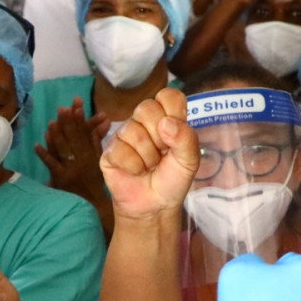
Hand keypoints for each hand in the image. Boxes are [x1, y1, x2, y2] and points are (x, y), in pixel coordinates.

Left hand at [37, 102, 109, 203]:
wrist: (92, 203)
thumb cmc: (95, 180)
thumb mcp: (99, 160)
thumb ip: (96, 141)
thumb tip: (101, 122)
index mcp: (92, 154)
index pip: (85, 134)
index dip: (80, 120)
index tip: (76, 106)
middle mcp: (82, 160)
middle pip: (74, 138)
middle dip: (68, 122)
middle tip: (61, 109)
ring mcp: (71, 169)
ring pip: (63, 149)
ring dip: (57, 135)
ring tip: (51, 122)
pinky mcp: (62, 178)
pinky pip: (52, 164)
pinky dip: (44, 154)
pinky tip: (37, 145)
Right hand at [103, 87, 199, 220]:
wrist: (155, 206)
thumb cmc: (172, 179)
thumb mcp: (190, 161)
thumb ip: (186, 138)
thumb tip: (166, 123)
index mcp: (166, 117)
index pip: (169, 95)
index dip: (173, 112)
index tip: (175, 135)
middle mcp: (143, 121)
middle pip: (147, 108)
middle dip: (159, 138)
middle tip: (162, 154)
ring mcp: (124, 134)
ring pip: (133, 131)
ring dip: (147, 157)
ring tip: (149, 166)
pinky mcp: (110, 150)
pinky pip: (120, 150)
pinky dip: (133, 166)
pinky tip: (136, 171)